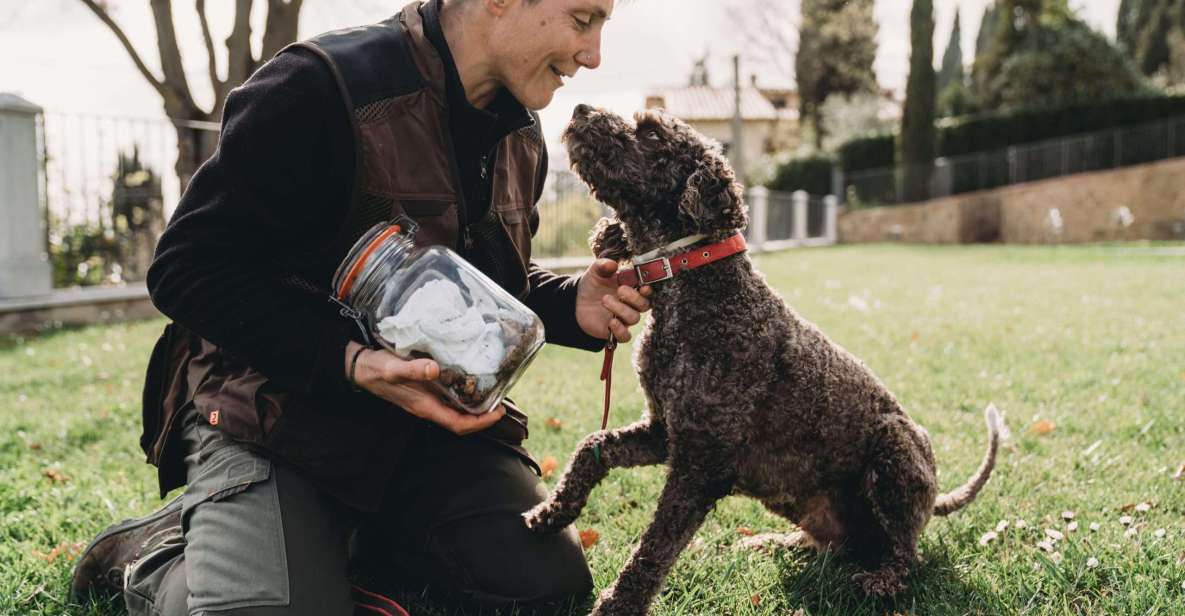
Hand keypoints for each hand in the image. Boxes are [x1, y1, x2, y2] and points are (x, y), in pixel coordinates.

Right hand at [345, 341, 504, 434]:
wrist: (361, 368)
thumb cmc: (377, 369)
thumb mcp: (393, 368)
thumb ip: (413, 369)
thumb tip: (434, 369)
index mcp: (425, 407)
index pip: (458, 424)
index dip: (480, 423)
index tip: (498, 412)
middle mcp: (428, 407)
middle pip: (461, 422)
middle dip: (483, 417)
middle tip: (502, 403)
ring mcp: (426, 401)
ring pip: (456, 412)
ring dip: (475, 408)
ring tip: (493, 394)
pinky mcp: (425, 392)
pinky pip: (449, 400)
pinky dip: (463, 396)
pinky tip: (471, 383)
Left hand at [575, 258, 652, 341]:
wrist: (577, 302)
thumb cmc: (592, 285)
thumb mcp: (595, 272)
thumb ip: (603, 266)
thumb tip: (612, 264)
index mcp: (631, 289)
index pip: (647, 291)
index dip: (648, 289)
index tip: (643, 286)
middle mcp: (631, 305)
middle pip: (644, 305)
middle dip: (634, 297)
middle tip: (620, 290)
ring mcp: (624, 319)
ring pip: (633, 318)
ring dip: (621, 309)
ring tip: (605, 300)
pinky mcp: (615, 331)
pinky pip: (625, 336)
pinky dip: (620, 330)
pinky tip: (610, 322)